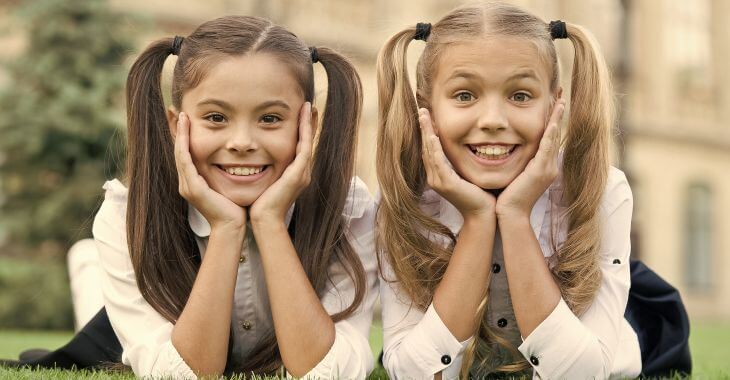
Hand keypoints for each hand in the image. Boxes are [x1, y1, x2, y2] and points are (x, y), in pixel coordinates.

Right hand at [174, 112, 246, 231]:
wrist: (231, 227)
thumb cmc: (234, 209)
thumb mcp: (227, 186)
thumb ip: (225, 174)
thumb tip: (236, 162)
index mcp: (193, 183)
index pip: (185, 154)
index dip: (184, 137)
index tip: (186, 120)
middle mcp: (186, 183)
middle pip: (178, 151)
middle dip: (178, 131)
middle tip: (178, 112)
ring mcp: (187, 186)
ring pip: (179, 153)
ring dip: (179, 134)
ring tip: (181, 117)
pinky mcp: (193, 188)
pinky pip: (186, 161)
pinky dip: (184, 145)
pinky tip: (185, 132)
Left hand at [249, 102, 313, 224]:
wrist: (264, 220)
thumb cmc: (258, 205)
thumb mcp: (262, 184)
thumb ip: (262, 173)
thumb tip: (249, 164)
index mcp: (294, 175)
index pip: (300, 148)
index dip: (301, 132)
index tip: (300, 116)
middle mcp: (302, 172)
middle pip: (308, 142)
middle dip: (309, 124)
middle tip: (309, 107)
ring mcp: (302, 172)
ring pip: (308, 141)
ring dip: (309, 123)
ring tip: (309, 107)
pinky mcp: (298, 173)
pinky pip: (304, 146)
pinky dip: (305, 130)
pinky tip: (304, 116)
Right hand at [419, 108, 494, 220]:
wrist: (483, 216)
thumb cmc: (481, 196)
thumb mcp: (468, 175)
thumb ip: (462, 163)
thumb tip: (467, 147)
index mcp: (438, 175)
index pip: (430, 149)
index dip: (427, 132)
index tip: (428, 116)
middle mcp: (434, 178)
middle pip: (425, 148)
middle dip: (423, 128)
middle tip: (422, 110)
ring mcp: (438, 181)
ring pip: (429, 152)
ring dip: (426, 133)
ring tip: (424, 116)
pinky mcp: (447, 183)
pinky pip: (438, 161)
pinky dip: (434, 148)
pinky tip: (433, 135)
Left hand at [496, 100, 565, 218]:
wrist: (510, 215)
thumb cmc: (507, 198)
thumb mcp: (513, 175)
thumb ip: (514, 163)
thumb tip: (504, 150)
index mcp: (543, 166)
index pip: (548, 137)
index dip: (551, 120)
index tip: (552, 103)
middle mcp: (549, 165)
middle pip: (555, 133)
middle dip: (557, 113)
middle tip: (560, 94)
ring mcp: (547, 168)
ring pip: (553, 136)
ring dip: (556, 117)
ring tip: (560, 100)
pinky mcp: (541, 171)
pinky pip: (547, 147)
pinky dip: (549, 132)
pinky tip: (552, 120)